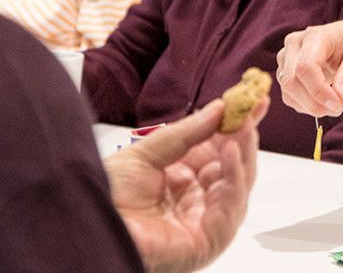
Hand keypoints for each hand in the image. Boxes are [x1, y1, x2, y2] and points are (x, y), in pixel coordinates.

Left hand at [104, 96, 267, 272]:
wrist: (87, 224)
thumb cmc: (107, 195)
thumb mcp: (149, 151)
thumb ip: (188, 132)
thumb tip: (221, 109)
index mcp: (186, 175)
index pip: (223, 147)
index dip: (240, 124)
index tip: (255, 100)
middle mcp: (199, 198)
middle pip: (236, 166)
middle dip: (246, 136)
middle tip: (252, 110)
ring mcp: (203, 221)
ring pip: (239, 187)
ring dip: (244, 154)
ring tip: (242, 128)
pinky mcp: (206, 242)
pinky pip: (230, 211)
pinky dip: (235, 180)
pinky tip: (229, 154)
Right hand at [276, 19, 342, 116]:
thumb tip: (339, 96)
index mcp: (315, 35)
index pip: (305, 66)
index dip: (319, 91)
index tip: (338, 104)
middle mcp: (294, 44)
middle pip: (292, 81)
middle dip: (315, 103)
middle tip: (338, 108)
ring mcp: (285, 58)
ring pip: (288, 92)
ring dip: (311, 107)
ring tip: (334, 105)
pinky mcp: (283, 73)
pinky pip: (289, 98)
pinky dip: (306, 106)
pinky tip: (322, 101)